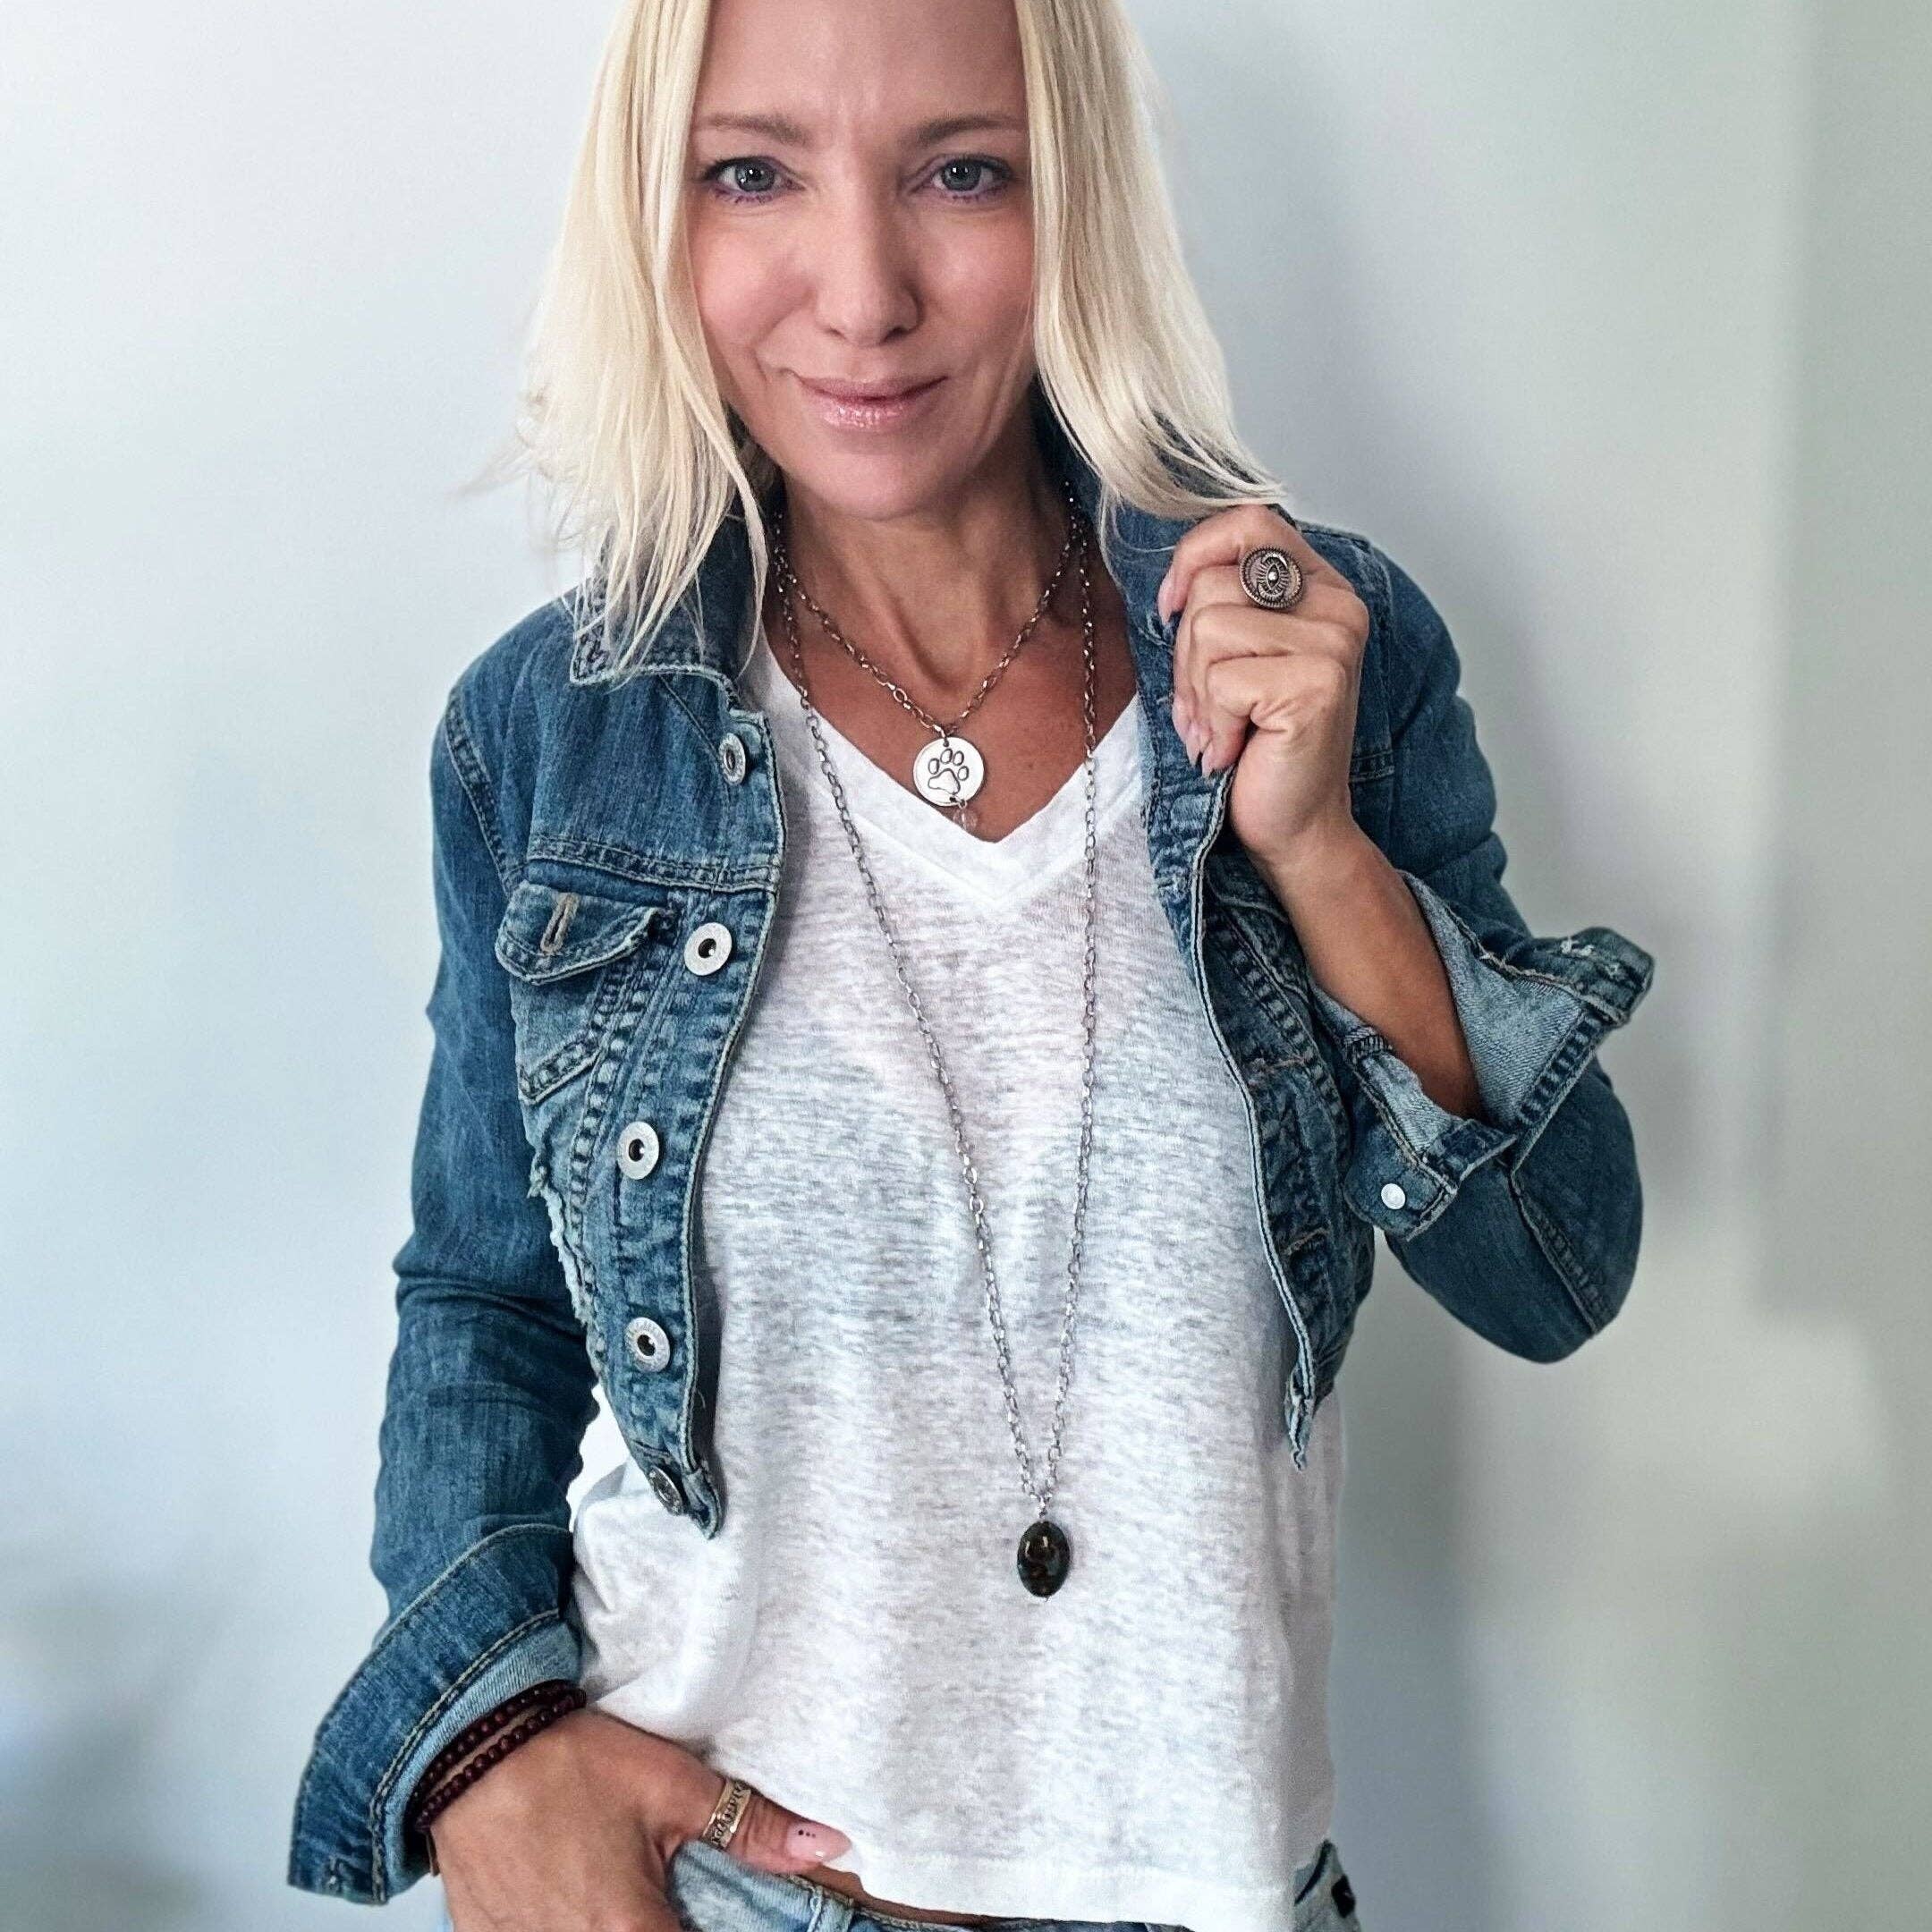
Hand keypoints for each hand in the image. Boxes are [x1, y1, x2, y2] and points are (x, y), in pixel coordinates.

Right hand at [431, 1706, 850, 1931]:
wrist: (472, 1743)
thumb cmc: (570, 1762)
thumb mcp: (672, 1786)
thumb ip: (750, 1827)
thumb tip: (824, 1845)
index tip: (714, 1916)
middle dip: (665, 1926)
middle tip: (663, 1896)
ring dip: (615, 1925)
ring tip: (616, 1888)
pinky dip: (564, 1922)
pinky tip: (573, 1891)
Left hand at [1156, 506, 1371, 876]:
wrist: (1294, 825)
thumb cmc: (1257, 745)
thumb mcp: (1235, 659)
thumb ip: (1221, 605)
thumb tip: (1173, 582)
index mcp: (1320, 586)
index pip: (1248, 521)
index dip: (1193, 555)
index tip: (1172, 609)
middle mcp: (1337, 605)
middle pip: (1211, 583)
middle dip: (1185, 655)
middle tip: (1206, 707)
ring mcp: (1333, 642)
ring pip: (1208, 628)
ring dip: (1196, 693)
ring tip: (1221, 729)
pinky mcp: (1317, 683)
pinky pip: (1222, 679)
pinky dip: (1213, 722)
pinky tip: (1236, 747)